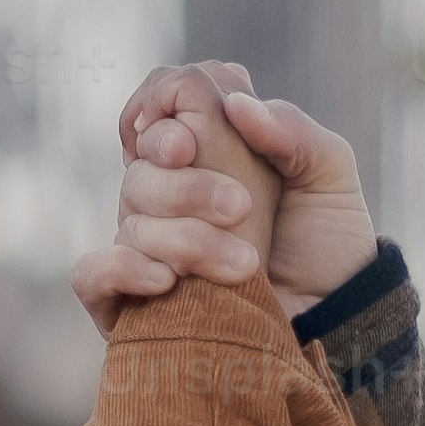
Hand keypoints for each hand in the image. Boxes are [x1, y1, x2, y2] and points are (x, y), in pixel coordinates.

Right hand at [68, 61, 372, 317]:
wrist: (333, 323)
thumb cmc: (329, 246)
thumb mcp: (328, 175)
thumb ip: (293, 130)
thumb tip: (236, 103)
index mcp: (207, 150)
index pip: (160, 104)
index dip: (162, 108)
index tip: (191, 140)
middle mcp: (168, 193)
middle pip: (141, 166)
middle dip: (187, 187)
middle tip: (239, 207)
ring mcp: (146, 245)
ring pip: (130, 219)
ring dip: (187, 239)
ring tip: (246, 264)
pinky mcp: (130, 300)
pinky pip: (91, 274)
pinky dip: (122, 269)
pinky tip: (168, 281)